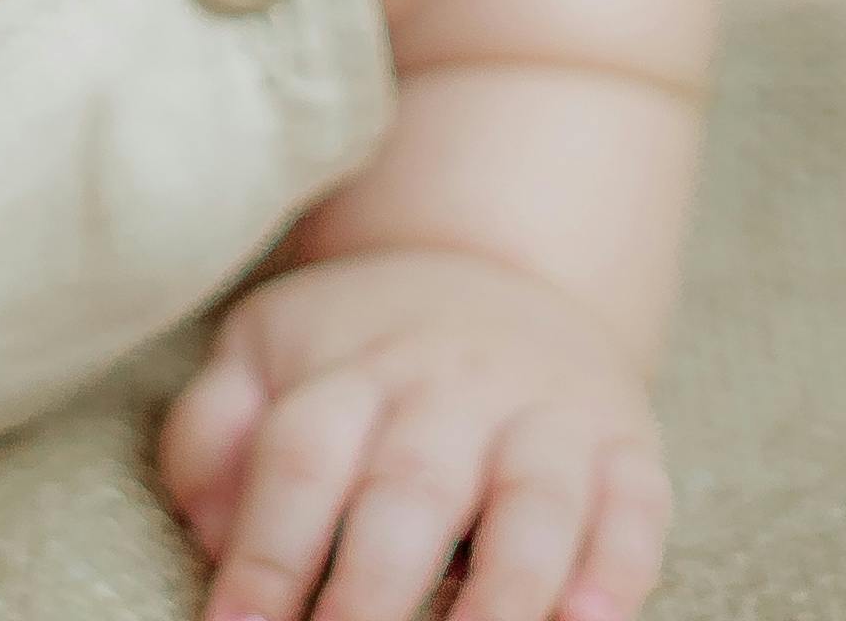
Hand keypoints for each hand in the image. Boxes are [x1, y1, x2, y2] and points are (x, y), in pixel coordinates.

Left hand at [159, 249, 671, 620]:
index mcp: (349, 368)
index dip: (265, 554)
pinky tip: (587, 620)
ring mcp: (544, 416)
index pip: (300, 459)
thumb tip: (210, 534)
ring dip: (503, 594)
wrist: (497, 261)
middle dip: (375, 593)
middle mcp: (448, 388)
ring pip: (532, 505)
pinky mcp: (626, 448)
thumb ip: (215, 432)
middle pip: (409, 491)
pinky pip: (635, 508)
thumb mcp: (267, 352)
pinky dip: (618, 568)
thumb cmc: (359, 348)